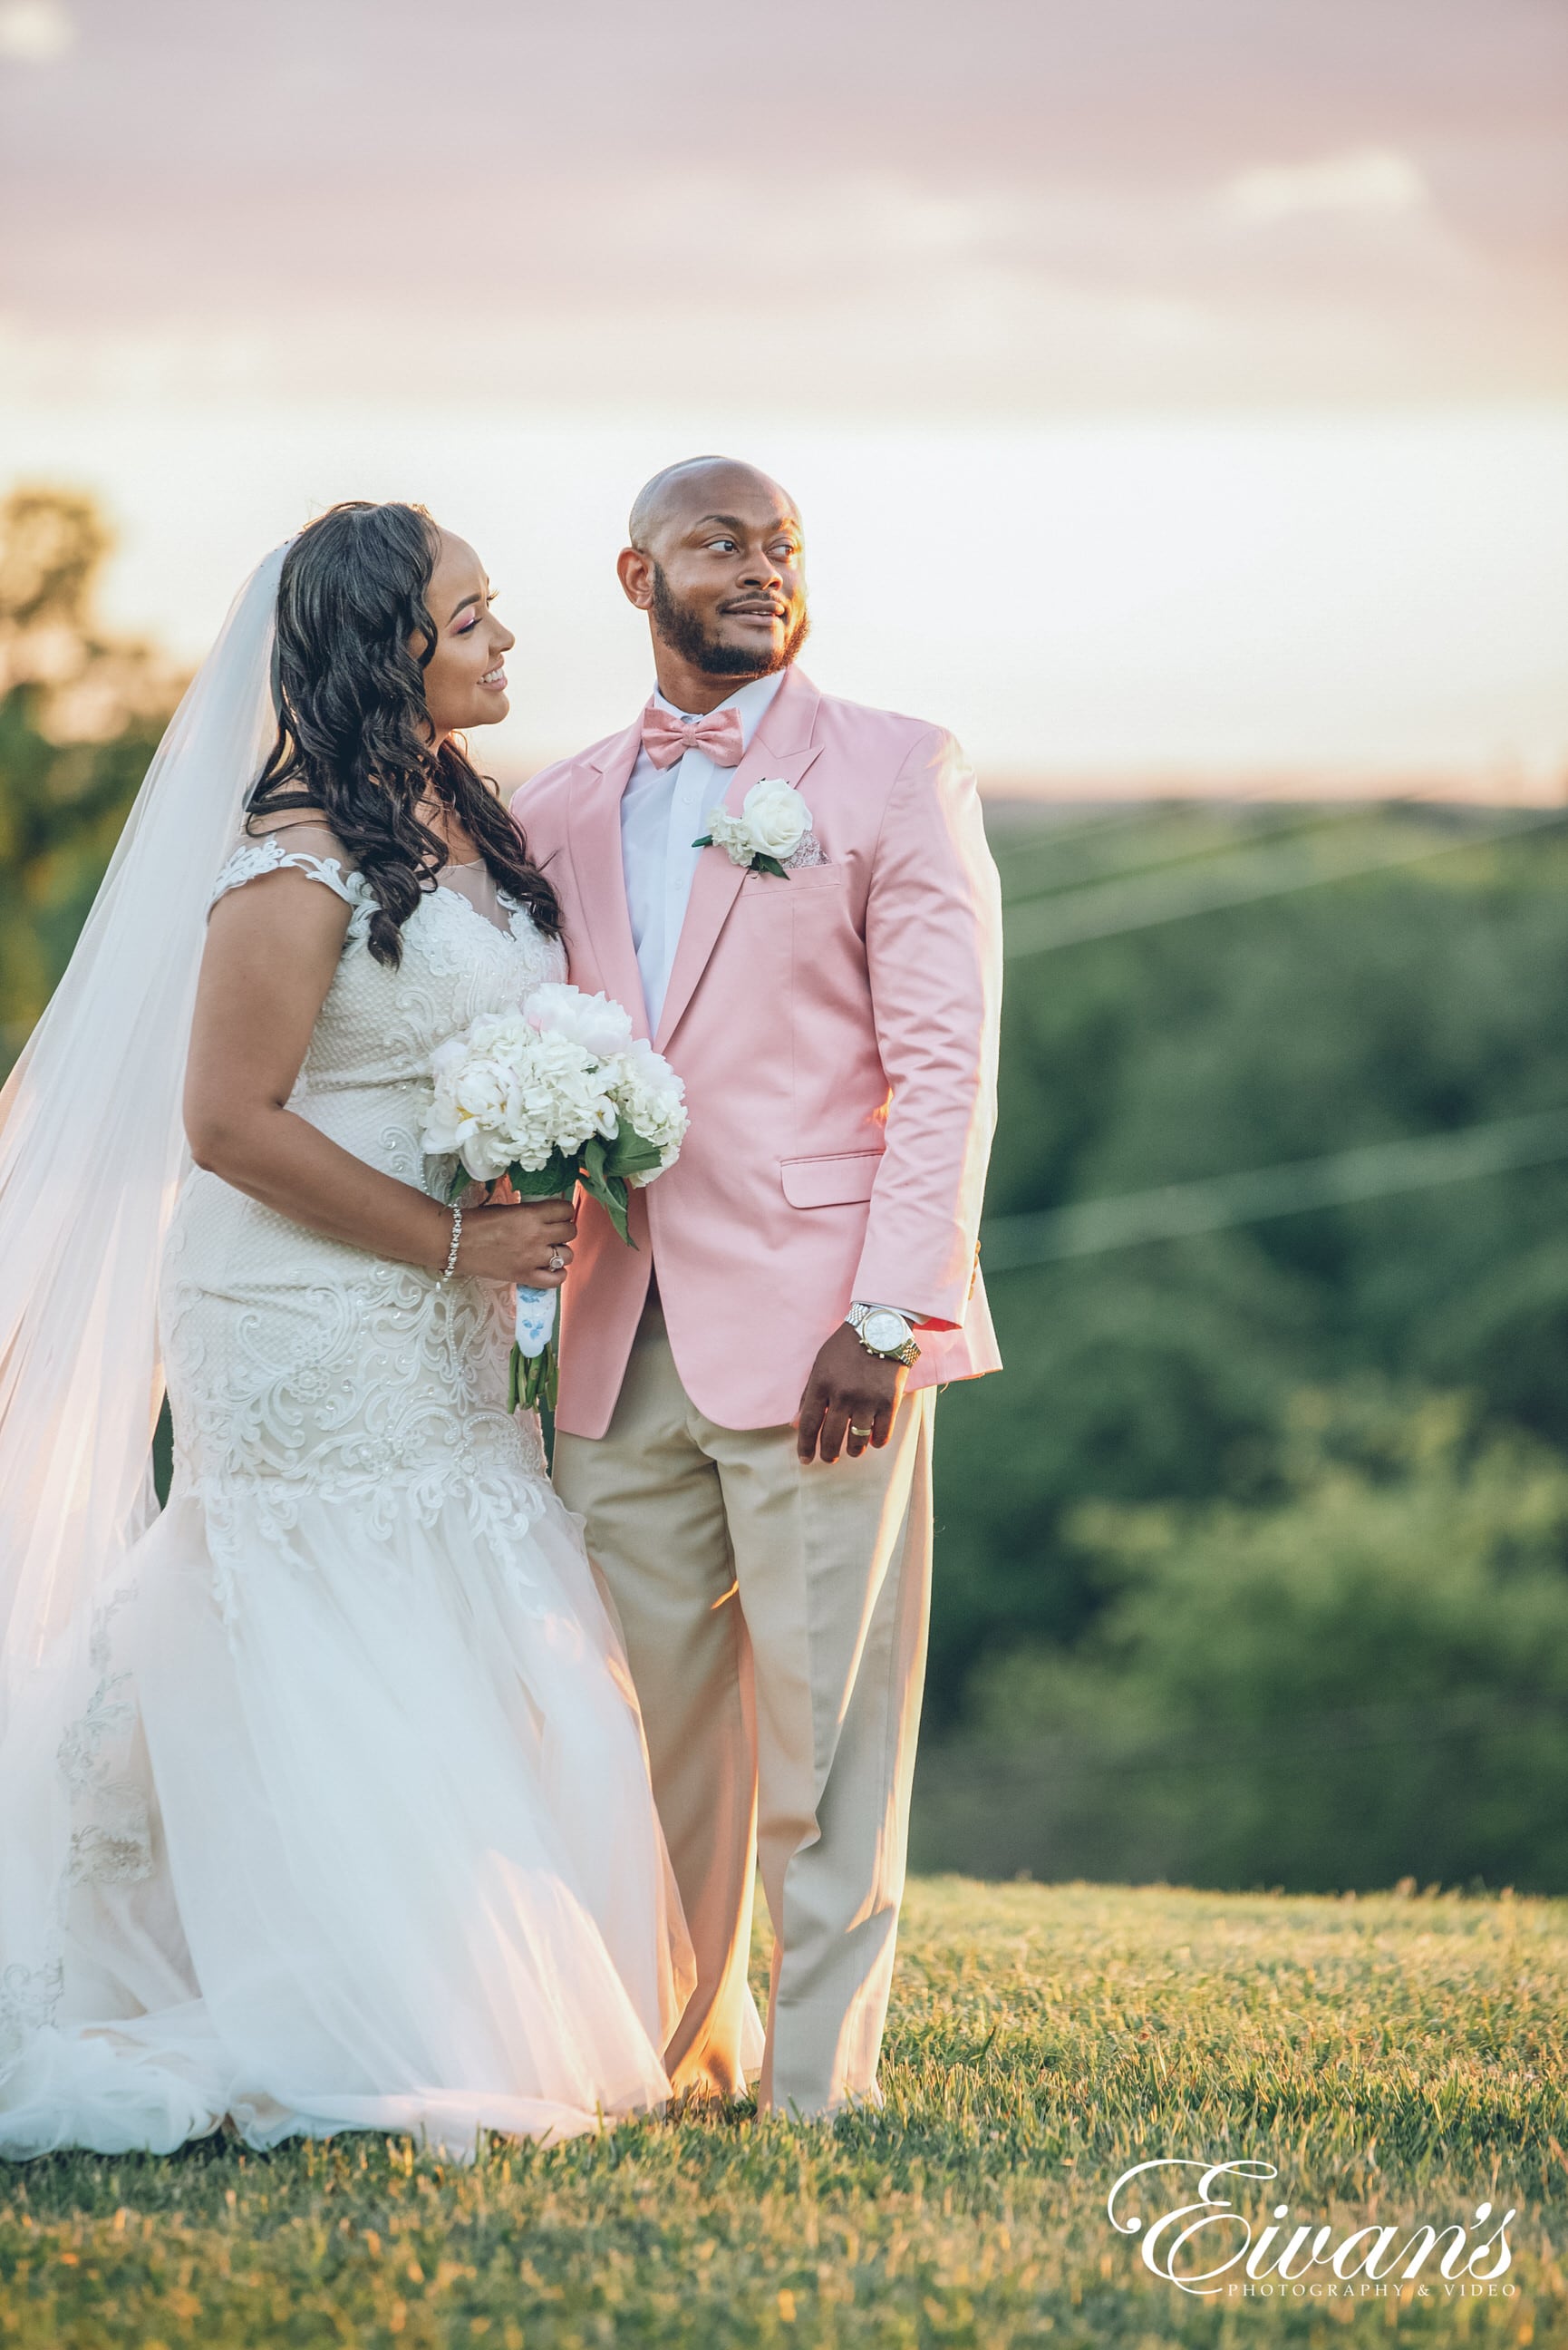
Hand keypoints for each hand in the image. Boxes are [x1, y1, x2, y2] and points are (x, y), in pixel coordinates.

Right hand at [453, 1194, 576, 1286]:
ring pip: (568, 1255)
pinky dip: (558, 1275)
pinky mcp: (525, 1277)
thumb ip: (531, 1212)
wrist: (456, 1242)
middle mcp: (536, 1236)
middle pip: (570, 1232)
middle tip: (553, 1232)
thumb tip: (549, 1215)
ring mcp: (533, 1259)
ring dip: (561, 1252)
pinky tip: (551, 1269)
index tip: (558, 1214)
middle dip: (564, 1230)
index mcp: (531, 1215)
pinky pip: (556, 1280)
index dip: (564, 1212)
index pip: (565, 1210)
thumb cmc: (478, 1221)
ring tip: (549, 1250)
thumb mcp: (509, 1208)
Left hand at [795, 1323, 905, 1464]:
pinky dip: (876, 1442)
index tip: (805, 1460)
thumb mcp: (820, 1365)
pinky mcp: (889, 1401)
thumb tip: (796, 1425)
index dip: (805, 1446)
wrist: (881, 1327)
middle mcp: (842, 1394)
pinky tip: (872, 1440)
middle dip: (828, 1454)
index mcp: (821, 1384)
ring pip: (857, 1441)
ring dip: (853, 1451)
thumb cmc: (846, 1346)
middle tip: (829, 1459)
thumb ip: (808, 1395)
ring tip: (852, 1450)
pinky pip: (881, 1435)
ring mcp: (867, 1399)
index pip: (808, 1424)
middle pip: (831, 1438)